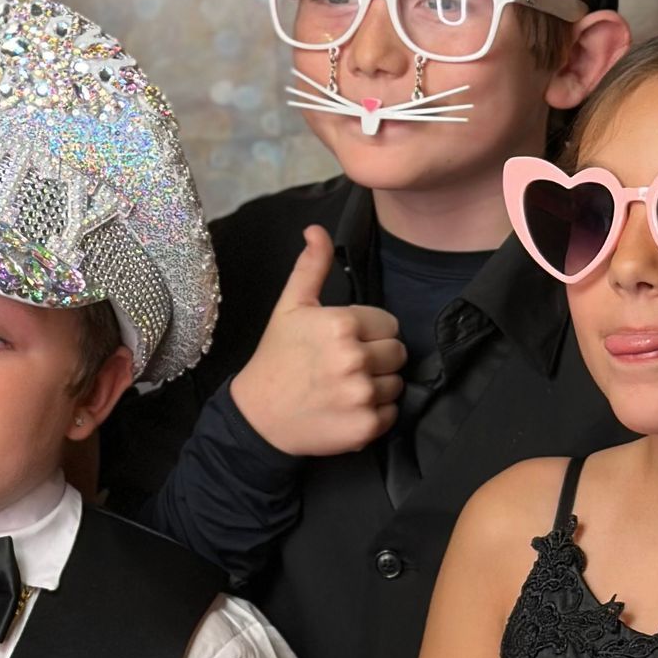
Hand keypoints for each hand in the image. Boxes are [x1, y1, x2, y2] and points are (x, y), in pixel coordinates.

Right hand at [228, 226, 405, 456]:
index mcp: (341, 324)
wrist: (258, 417)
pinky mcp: (366, 427)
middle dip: (377, 357)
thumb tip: (317, 230)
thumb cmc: (277, 357)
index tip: (346, 342)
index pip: (389, 324)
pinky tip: (348, 408)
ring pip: (398, 383)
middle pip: (398, 353)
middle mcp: (355, 359)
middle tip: (346, 365)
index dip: (371, 332)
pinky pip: (393, 413)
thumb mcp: (290, 307)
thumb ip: (312, 267)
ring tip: (346, 387)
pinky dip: (375, 413)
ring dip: (378, 385)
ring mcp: (361, 395)